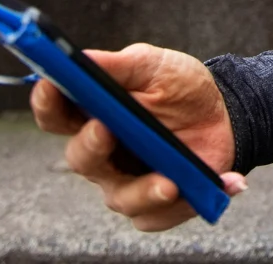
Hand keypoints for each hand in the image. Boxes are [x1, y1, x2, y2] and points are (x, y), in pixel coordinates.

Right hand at [29, 42, 245, 230]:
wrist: (224, 116)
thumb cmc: (181, 88)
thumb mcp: (155, 66)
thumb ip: (119, 66)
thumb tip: (81, 58)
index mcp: (94, 115)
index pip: (56, 114)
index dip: (47, 102)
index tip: (51, 84)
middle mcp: (102, 154)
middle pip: (80, 159)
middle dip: (91, 145)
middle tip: (106, 129)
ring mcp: (125, 183)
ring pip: (120, 197)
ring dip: (145, 190)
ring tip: (170, 183)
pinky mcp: (153, 206)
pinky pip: (160, 214)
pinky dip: (188, 202)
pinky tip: (220, 183)